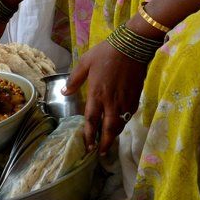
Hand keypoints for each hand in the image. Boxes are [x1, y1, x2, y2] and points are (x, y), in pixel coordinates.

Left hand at [64, 40, 145, 154]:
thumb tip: (64, 92)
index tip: (88, 146)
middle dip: (104, 143)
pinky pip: (128, 116)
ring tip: (108, 141)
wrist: (132, 46)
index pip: (91, 121)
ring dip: (113, 135)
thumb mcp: (85, 63)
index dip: (89, 135)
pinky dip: (123, 123)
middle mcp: (111, 102)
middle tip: (100, 153)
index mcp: (96, 94)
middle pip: (108, 129)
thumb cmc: (106, 53)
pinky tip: (119, 123)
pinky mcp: (135, 98)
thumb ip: (74, 80)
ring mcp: (125, 102)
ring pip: (120, 125)